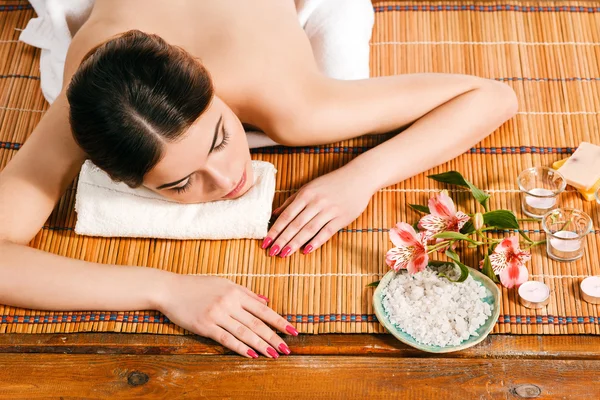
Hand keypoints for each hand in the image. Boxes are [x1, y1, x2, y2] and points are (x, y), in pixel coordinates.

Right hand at [158, 275, 297, 357]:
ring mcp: (217, 314)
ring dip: (261, 345)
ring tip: (274, 355)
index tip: (293, 331)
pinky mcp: (205, 325)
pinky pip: (226, 338)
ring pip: (244, 333)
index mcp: (236, 291)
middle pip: (257, 324)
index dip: (279, 322)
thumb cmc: (197, 285)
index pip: (263, 310)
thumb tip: (265, 302)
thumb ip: (246, 293)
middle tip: (287, 349)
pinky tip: (252, 354)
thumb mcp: (224, 283)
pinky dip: (240, 347)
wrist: (170, 288)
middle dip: (274, 338)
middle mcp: (229, 302)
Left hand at [263, 167, 373, 256]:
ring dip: (295, 242)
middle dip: (282, 239)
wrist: (358, 178)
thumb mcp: (309, 187)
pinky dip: (316, 242)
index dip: (275, 230)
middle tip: (272, 252)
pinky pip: (326, 232)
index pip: (286, 215)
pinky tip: (306, 250)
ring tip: (284, 254)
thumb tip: (274, 214)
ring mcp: (329, 211)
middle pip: (295, 224)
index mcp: (306, 194)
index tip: (266, 242)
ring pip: (309, 229)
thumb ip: (291, 201)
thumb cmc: (331, 183)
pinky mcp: (341, 218)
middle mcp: (316, 202)